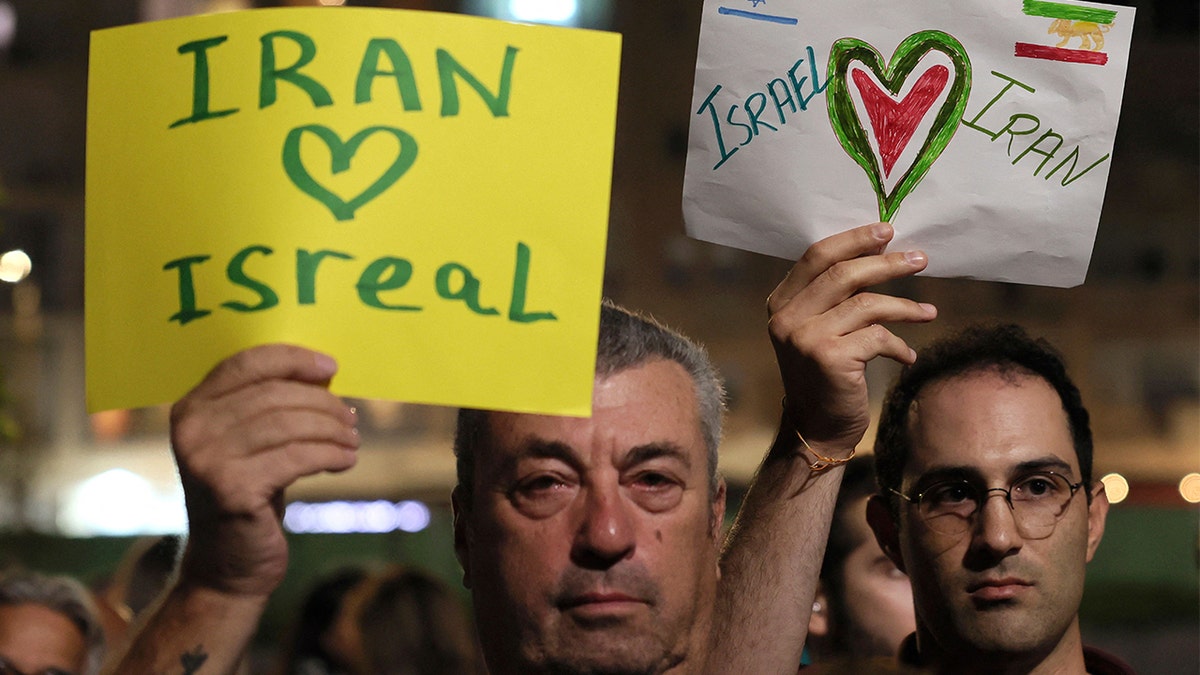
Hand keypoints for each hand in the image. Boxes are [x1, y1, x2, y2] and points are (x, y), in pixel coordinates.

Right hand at [169, 344, 359, 597]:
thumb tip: (324, 374)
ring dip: (332, 430)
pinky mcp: (232, 489)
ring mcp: (208, 460)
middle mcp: (193, 429)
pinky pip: (297, 457)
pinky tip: (346, 460)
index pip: (246, 363)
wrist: (226, 567)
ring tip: (352, 440)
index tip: (331, 368)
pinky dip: (330, 454)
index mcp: (192, 408)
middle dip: (322, 403)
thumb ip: (272, 407)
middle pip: (275, 394)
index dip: (293, 360)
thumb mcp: (251, 444)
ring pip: (290, 424)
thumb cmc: (248, 496)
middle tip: (350, 418)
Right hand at [767, 223, 935, 454]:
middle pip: (844, 274)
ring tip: (928, 312)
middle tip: (921, 259)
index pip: (816, 256)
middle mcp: (787, 318)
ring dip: (904, 306)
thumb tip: (879, 250)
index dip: (854, 239)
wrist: (817, 428)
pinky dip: (899, 345)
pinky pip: (877, 337)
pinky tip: (908, 356)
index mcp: (781, 302)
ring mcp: (806, 338)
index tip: (887, 231)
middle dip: (887, 263)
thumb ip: (834, 296)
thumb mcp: (819, 328)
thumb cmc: (825, 375)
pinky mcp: (829, 358)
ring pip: (866, 304)